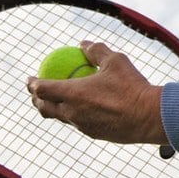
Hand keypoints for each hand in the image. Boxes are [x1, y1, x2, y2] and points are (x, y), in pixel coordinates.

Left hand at [26, 41, 166, 143]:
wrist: (148, 116)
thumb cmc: (131, 86)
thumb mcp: (115, 61)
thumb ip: (96, 51)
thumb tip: (83, 43)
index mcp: (73, 93)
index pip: (42, 89)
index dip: (32, 83)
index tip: (30, 78)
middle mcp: (72, 112)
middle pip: (44, 108)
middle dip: (35, 100)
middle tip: (36, 92)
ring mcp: (82, 126)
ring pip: (60, 118)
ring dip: (53, 109)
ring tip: (55, 102)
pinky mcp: (94, 134)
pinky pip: (77, 124)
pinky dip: (73, 115)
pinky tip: (82, 110)